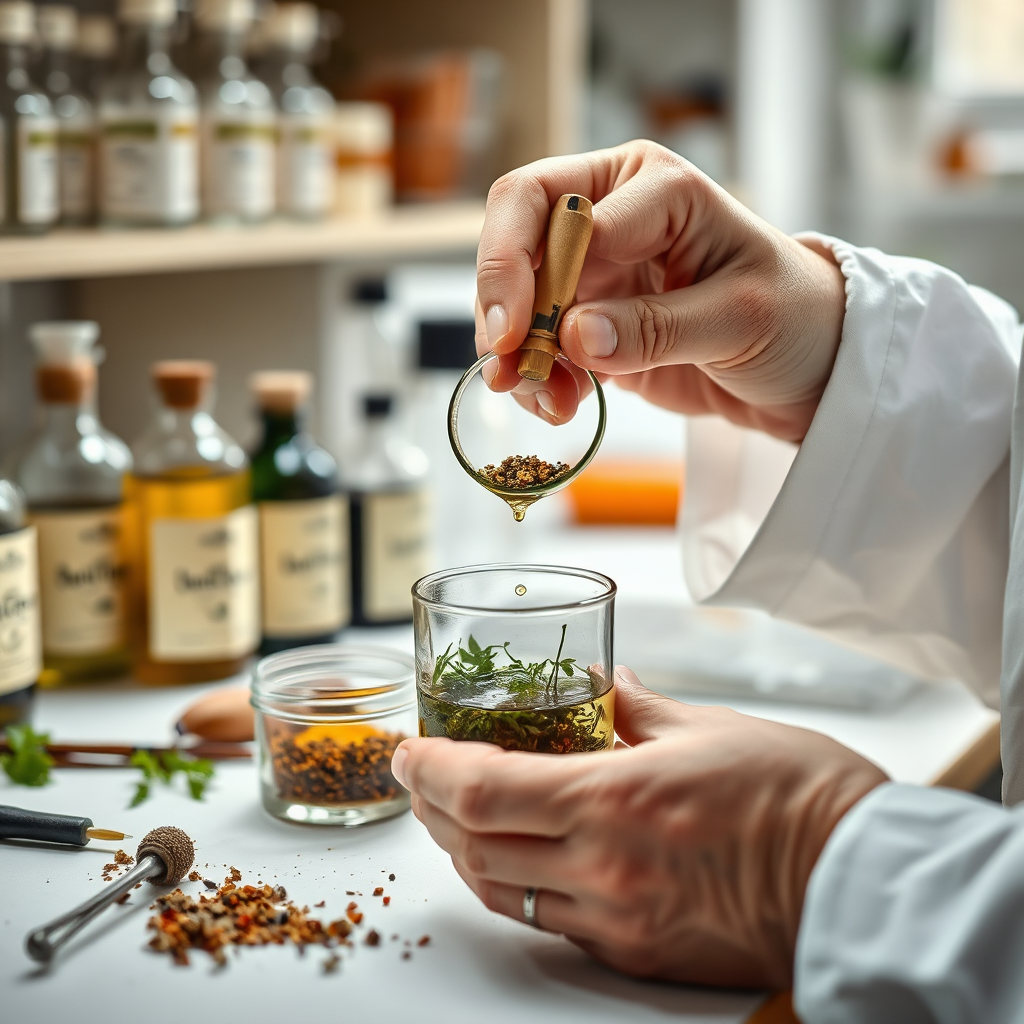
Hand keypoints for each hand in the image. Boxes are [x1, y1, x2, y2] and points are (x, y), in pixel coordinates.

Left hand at [391, 667, 885, 988]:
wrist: (861, 878)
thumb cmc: (797, 793)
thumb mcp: (708, 726)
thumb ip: (636, 705)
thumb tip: (605, 680)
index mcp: (615, 801)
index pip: (481, 789)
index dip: (427, 769)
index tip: (408, 748)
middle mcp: (605, 870)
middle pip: (473, 847)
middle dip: (431, 808)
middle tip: (424, 774)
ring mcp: (619, 921)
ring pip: (501, 894)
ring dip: (466, 851)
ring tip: (461, 813)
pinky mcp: (640, 954)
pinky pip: (552, 924)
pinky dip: (519, 886)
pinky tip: (525, 856)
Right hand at [475, 141, 845, 442]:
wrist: (808, 366)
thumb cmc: (793, 316)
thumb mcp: (739, 318)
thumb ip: (657, 326)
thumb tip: (575, 337)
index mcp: (651, 185)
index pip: (554, 204)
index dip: (523, 265)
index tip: (525, 334)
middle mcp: (613, 216)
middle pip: (516, 238)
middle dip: (502, 304)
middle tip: (505, 365)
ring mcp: (597, 272)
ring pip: (520, 299)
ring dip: (519, 354)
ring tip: (546, 401)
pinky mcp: (593, 323)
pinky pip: (542, 345)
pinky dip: (539, 379)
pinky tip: (560, 404)